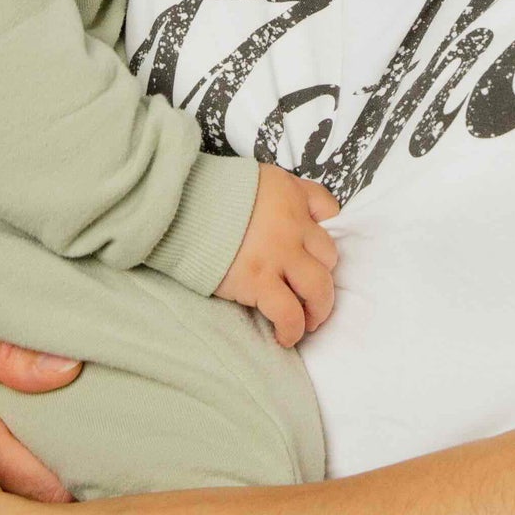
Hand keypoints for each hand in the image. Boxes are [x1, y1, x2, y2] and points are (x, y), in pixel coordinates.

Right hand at [215, 165, 339, 347]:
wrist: (182, 207)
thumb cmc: (218, 193)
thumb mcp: (264, 177)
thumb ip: (293, 192)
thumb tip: (315, 215)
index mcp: (293, 198)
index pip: (331, 217)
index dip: (323, 239)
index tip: (315, 258)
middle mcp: (292, 228)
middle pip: (329, 259)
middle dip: (325, 280)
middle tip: (314, 297)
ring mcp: (277, 257)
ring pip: (318, 289)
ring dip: (318, 310)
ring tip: (308, 322)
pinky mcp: (258, 282)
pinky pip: (288, 313)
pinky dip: (291, 329)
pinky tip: (285, 337)